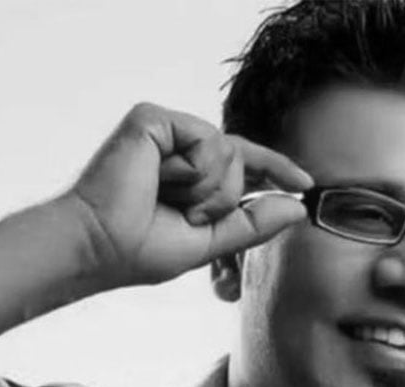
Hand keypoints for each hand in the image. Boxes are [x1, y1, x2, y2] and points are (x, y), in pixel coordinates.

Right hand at [66, 103, 312, 287]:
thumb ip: (253, 222)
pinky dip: (197, 172)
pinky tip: (166, 184)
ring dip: (210, 191)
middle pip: (241, 158)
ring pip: (228, 150)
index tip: (305, 183)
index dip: (276, 169)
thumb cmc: (141, 249)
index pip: (243, 163)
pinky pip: (208, 139)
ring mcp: (166, 130)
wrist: (99, 246)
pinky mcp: (152, 119)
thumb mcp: (211, 242)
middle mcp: (179, 147)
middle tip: (188, 216)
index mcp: (190, 173)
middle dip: (226, 198)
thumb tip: (297, 207)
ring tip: (172, 203)